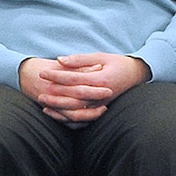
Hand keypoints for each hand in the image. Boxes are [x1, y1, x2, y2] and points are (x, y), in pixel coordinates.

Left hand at [18, 54, 148, 123]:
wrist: (136, 75)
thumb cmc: (117, 63)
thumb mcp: (101, 56)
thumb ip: (80, 59)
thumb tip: (59, 60)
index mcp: (100, 80)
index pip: (73, 79)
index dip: (56, 76)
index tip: (42, 72)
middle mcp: (100, 95)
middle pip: (73, 99)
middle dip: (54, 97)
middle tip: (38, 93)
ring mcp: (101, 105)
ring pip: (77, 113)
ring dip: (59, 110)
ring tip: (44, 105)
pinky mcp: (100, 110)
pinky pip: (82, 120)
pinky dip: (68, 119)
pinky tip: (56, 115)